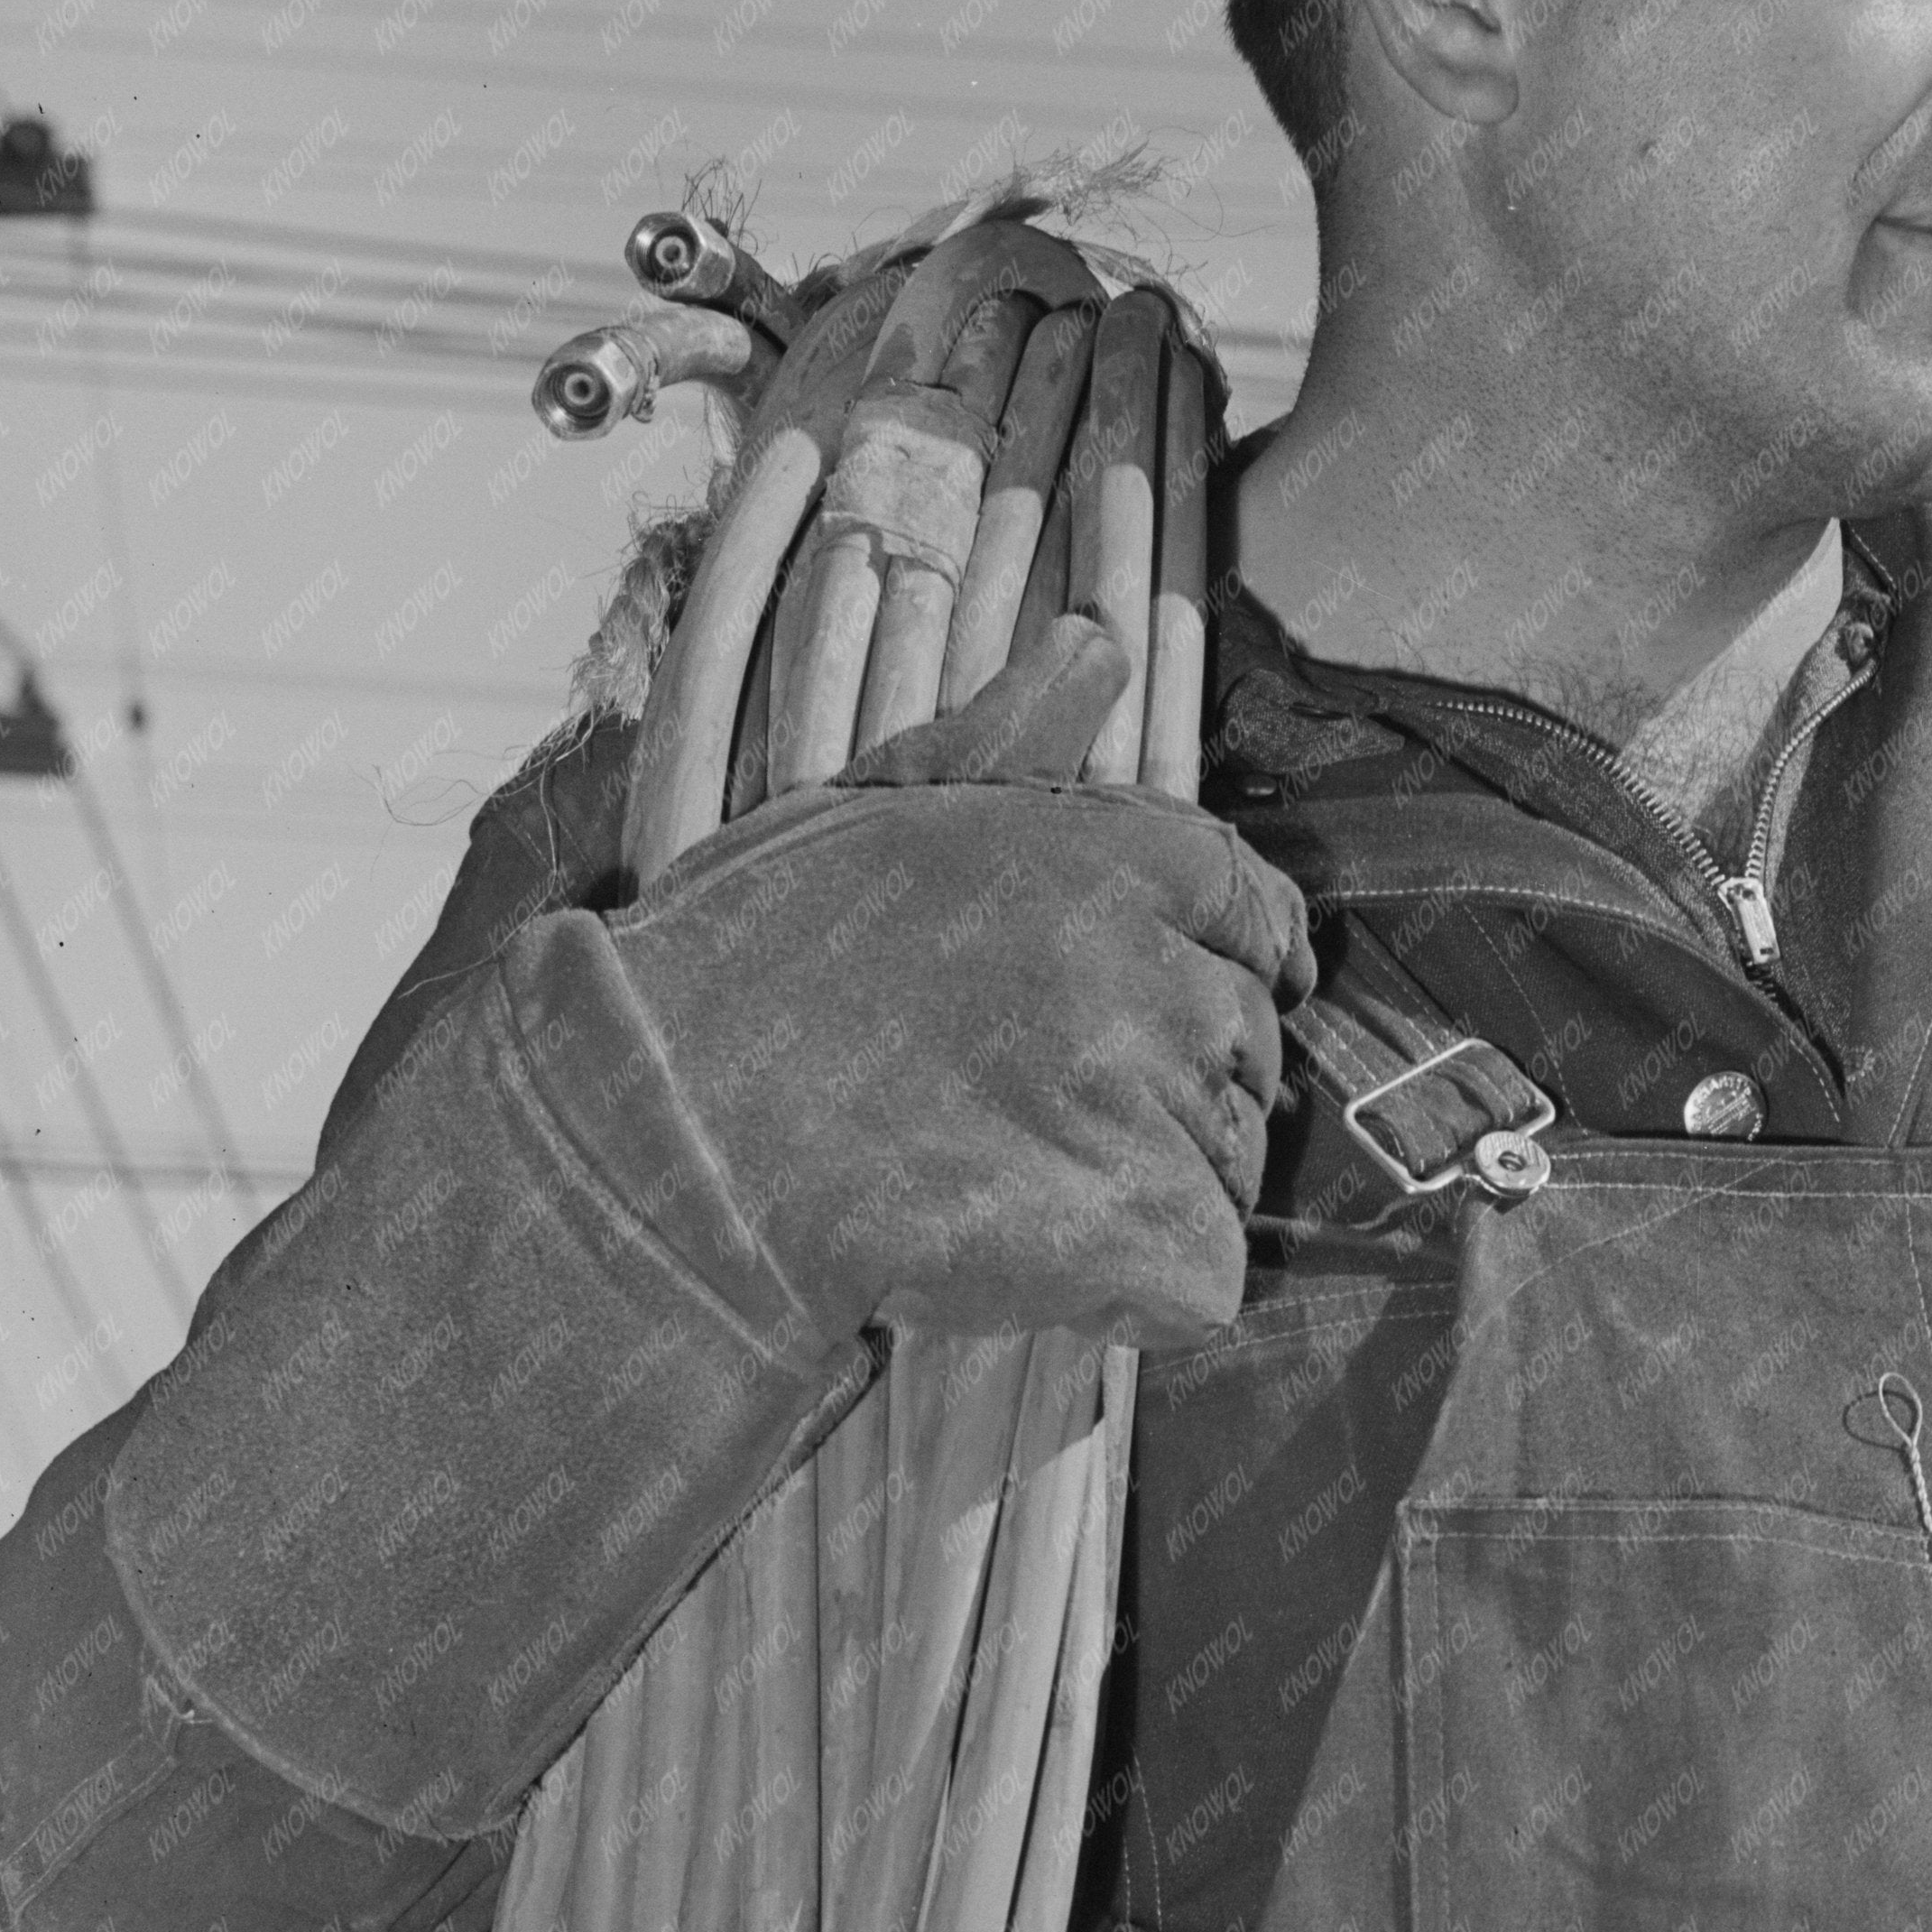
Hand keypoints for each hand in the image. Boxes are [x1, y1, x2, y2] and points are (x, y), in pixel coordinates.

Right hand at [604, 616, 1315, 1351]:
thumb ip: (1019, 732)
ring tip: (1012, 1179)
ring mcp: (1161, 1108)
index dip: (1232, 965)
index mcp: (1123, 858)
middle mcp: (1162, 972)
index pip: (1259, 912)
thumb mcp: (885, 803)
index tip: (1187, 1004)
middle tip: (1039, 1111)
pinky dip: (1144, 1288)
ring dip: (1152, 1185)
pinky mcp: (1146, 1237)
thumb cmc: (754, 963)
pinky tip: (1041, 1262)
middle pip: (1246, 1047)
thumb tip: (1097, 643)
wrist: (673, 1126)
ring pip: (1228, 1165)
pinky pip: (1206, 1278)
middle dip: (1175, 1083)